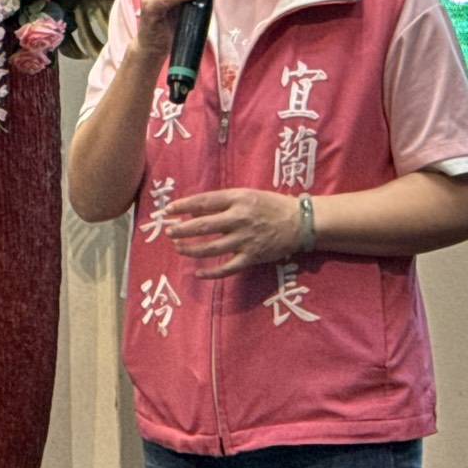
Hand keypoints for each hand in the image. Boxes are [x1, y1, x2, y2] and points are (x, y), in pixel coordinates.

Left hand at [165, 188, 300, 278]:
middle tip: (168, 231)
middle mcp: (239, 218)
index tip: (168, 210)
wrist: (300, 222)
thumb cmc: (271, 205)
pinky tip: (197, 273)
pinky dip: (210, 273)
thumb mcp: (248, 195)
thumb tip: (195, 210)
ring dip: (190, 249)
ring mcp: (245, 240)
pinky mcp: (252, 257)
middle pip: (203, 225)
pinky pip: (226, 268)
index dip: (183, 206)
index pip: (204, 202)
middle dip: (181, 229)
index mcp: (238, 199)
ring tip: (178, 247)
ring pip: (210, 248)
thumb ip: (224, 201)